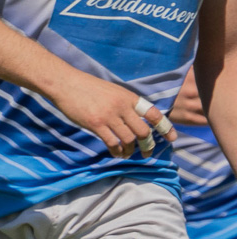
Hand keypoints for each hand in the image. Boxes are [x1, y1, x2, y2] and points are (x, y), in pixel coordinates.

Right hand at [51, 72, 171, 157]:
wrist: (67, 84)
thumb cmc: (87, 88)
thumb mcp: (113, 91)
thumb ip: (124, 104)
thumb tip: (134, 120)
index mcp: (129, 98)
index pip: (153, 114)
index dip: (165, 127)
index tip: (172, 138)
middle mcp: (122, 107)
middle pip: (143, 131)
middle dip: (147, 145)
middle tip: (146, 153)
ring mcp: (109, 116)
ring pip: (128, 139)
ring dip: (130, 150)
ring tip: (127, 154)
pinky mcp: (96, 124)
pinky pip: (111, 142)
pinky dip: (116, 151)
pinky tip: (115, 153)